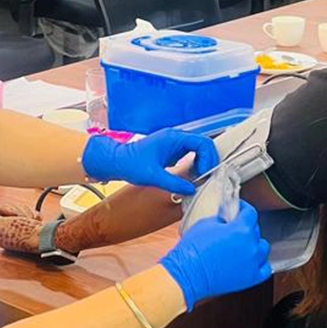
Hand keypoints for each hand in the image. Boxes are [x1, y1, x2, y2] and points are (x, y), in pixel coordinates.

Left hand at [0, 203, 42, 254]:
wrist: (44, 238)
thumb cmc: (24, 235)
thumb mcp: (0, 224)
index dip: (4, 209)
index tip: (10, 215)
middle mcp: (5, 231)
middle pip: (7, 209)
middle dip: (16, 211)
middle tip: (20, 219)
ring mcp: (17, 228)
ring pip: (18, 209)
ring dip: (25, 213)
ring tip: (28, 221)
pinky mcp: (28, 226)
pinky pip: (28, 212)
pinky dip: (32, 215)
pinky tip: (33, 220)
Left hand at [81, 129, 219, 194]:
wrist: (117, 161)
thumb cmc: (132, 164)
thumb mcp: (153, 177)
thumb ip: (174, 183)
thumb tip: (191, 189)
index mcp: (173, 138)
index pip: (202, 142)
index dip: (208, 158)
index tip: (204, 173)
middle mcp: (175, 137)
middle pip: (203, 144)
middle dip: (209, 160)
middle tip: (207, 176)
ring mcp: (174, 142)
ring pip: (198, 148)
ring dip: (203, 161)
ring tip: (200, 177)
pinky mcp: (171, 150)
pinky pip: (190, 153)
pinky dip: (196, 162)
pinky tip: (192, 175)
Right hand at [159, 201, 271, 309]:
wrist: (188, 272)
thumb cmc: (194, 250)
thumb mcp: (206, 223)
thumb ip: (222, 218)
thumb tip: (226, 219)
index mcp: (241, 230)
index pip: (250, 213)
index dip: (244, 207)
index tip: (239, 208)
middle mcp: (250, 246)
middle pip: (256, 230)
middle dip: (246, 225)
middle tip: (234, 225)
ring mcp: (252, 263)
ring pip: (262, 248)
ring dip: (254, 243)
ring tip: (243, 243)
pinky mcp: (250, 278)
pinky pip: (264, 269)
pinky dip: (259, 263)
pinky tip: (251, 259)